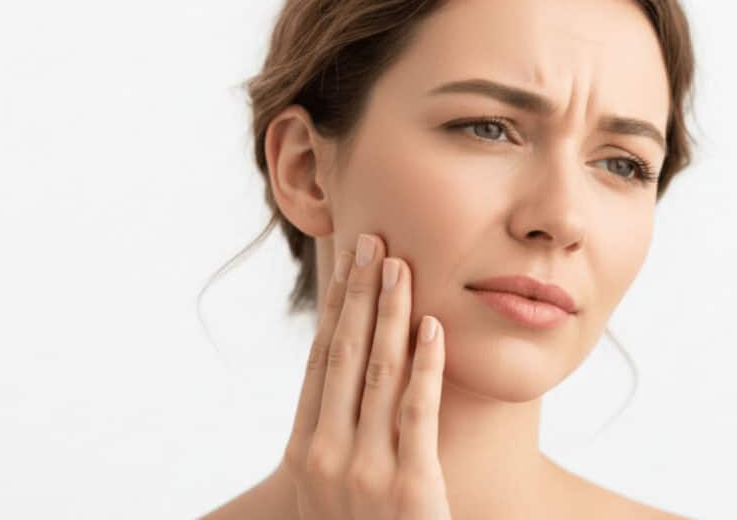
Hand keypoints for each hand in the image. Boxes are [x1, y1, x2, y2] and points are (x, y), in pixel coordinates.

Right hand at [281, 233, 451, 519]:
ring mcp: (365, 471)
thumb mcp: (323, 496)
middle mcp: (326, 455)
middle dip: (360, 294)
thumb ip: (328, 447)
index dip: (335, 311)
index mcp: (304, 453)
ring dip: (390, 313)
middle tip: (371, 242)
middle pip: (346, 355)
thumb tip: (337, 394)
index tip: (346, 267)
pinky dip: (425, 365)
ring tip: (399, 266)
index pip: (321, 363)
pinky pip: (417, 412)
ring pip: (379, 373)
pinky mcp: (410, 486)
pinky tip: (432, 326)